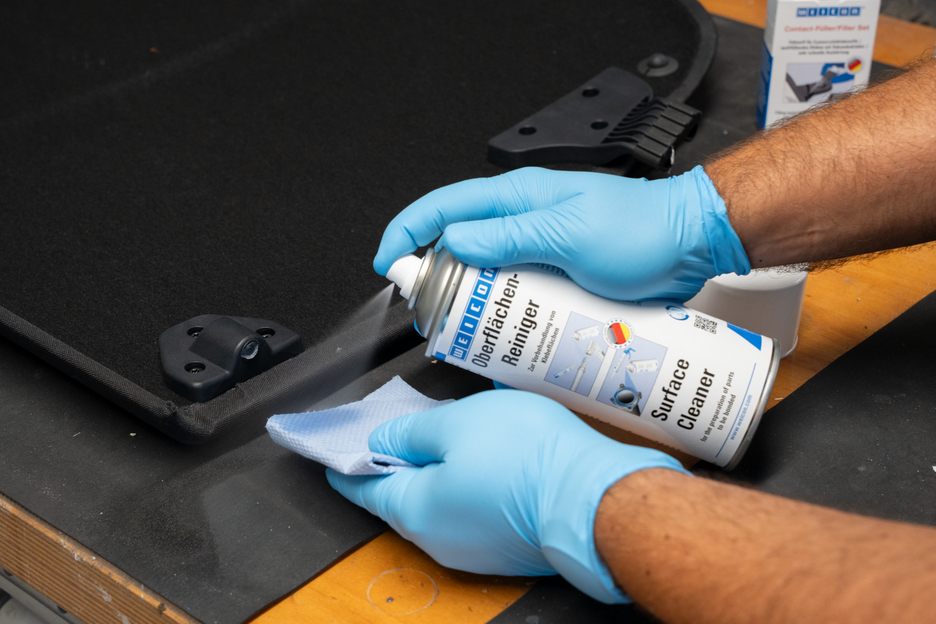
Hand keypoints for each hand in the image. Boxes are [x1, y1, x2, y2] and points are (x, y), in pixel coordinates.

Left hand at [326, 390, 687, 602]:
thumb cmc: (527, 458)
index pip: (361, 486)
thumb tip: (384, 441)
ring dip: (435, 471)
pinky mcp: (504, 543)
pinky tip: (484, 458)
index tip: (331, 449)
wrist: (595, 497)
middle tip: (397, 428)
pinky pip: (469, 511)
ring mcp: (473, 547)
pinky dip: (466, 485)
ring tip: (450, 433)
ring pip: (437, 502)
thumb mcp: (455, 424)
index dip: (345, 461)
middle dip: (395, 462)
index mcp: (415, 509)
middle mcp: (438, 538)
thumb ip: (410, 434)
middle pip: (400, 495)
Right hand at [374, 166, 749, 301]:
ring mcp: (535, 249)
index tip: (388, 263)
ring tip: (462, 329)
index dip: (407, 232)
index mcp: (517, 198)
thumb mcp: (570, 232)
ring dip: (467, 301)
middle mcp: (521, 221)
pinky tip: (502, 334)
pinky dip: (500, 313)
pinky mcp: (552, 275)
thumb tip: (456, 241)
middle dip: (432, 277)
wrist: (687, 245)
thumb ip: (511, 235)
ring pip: (481, 274)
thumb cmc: (641, 229)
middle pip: (455, 245)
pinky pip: (512, 293)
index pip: (443, 207)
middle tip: (428, 310)